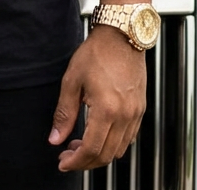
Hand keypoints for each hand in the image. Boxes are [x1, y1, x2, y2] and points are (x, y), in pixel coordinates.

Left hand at [49, 26, 145, 170]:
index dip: (75, 161)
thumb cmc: (98, 52)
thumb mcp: (72, 80)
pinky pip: (129, 138)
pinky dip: (113, 144)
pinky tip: (99, 135)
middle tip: (68, 155)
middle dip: (85, 161)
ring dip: (99, 154)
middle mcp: (125, 115)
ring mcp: (135, 114)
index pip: (91, 149)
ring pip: (119, 150)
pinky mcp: (140, 109)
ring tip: (80, 145)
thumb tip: (55, 137)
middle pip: (106, 155)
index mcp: (107, 109)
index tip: (63, 162)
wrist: (122, 35)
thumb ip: (64, 113)